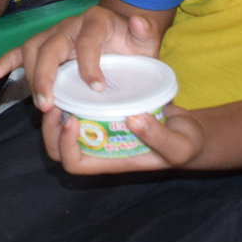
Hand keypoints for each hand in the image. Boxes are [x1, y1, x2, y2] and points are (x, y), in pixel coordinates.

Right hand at [0, 5, 163, 116]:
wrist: (120, 34)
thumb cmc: (131, 41)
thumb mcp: (145, 37)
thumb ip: (145, 31)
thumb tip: (139, 24)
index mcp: (95, 21)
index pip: (88, 41)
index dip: (90, 65)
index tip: (98, 89)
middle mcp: (70, 24)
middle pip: (51, 46)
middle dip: (47, 76)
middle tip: (50, 105)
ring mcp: (54, 33)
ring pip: (33, 49)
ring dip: (31, 76)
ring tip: (38, 103)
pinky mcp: (43, 43)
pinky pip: (20, 50)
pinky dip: (6, 61)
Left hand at [41, 100, 207, 172]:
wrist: (190, 130)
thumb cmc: (185, 143)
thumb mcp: (179, 144)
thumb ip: (158, 136)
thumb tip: (133, 120)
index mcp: (111, 161)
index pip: (74, 163)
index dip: (66, 144)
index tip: (72, 119)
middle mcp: (100, 148)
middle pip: (58, 149)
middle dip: (50, 128)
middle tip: (56, 102)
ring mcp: (100, 131)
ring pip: (61, 129)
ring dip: (56, 112)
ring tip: (61, 89)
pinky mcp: (104, 113)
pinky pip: (78, 109)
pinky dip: (71, 98)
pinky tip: (75, 78)